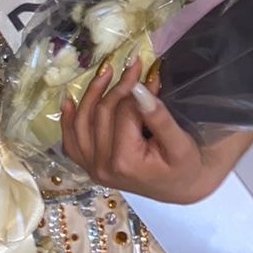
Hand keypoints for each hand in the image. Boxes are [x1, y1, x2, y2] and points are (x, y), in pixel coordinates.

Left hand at [59, 56, 252, 203]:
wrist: (181, 189)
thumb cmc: (185, 166)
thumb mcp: (179, 142)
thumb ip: (159, 116)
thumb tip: (138, 88)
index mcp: (125, 161)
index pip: (124, 111)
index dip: (135, 87)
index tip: (148, 69)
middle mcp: (103, 166)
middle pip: (102, 112)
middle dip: (118, 85)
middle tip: (134, 64)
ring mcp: (93, 168)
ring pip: (82, 122)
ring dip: (92, 93)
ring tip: (106, 70)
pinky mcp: (89, 167)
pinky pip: (71, 141)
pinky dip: (68, 120)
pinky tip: (68, 100)